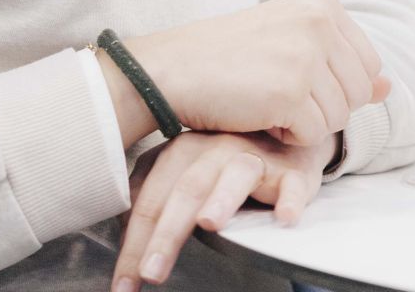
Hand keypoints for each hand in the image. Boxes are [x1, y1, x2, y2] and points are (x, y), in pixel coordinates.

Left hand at [112, 131, 328, 289]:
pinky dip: (290, 199)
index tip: (124, 284)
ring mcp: (253, 157)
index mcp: (182, 152)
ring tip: (209, 224)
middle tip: (151, 272)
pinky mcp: (291, 171)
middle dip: (166, 234)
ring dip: (222, 200)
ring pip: (235, 175)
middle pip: (186, 191)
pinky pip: (291, 184)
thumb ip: (155, 193)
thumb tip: (123, 226)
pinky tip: (285, 217)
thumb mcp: (186, 172)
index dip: (134, 243)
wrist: (283, 137)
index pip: (151, 201)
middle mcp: (214, 150)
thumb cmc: (227, 163)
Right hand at [113, 0, 390, 147]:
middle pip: (360, 92)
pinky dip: (287, 136)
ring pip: (340, 117)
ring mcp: (307, 55)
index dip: (334, 85)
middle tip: (276, 92)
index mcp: (323, 2)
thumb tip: (388, 87)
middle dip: (324, 106)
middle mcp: (321, 21)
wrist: (172, 69)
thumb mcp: (290, 46)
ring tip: (265, 100)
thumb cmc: (228, 58)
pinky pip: (314, 135)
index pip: (369, 64)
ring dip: (304, 122)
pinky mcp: (291, 92)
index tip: (292, 76)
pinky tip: (258, 114)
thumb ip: (342, 63)